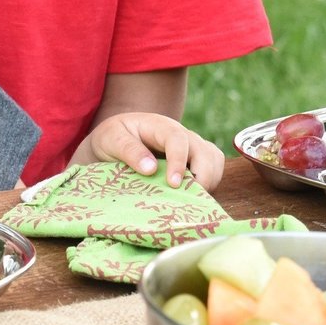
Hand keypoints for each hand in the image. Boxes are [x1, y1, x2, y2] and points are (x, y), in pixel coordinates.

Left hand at [73, 112, 224, 190]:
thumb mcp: (111, 139)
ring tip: (191, 198)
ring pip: (214, 160)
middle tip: (188, 198)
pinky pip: (214, 170)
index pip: (178, 139)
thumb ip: (129, 150)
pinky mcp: (194, 162)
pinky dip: (210, 183)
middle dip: (202, 175)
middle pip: (205, 151)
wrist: (114, 143)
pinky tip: (193, 196)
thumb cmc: (112, 138)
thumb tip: (151, 169)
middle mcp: (180, 135)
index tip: (173, 183)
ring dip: (209, 180)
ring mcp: (190, 148)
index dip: (179, 161)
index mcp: (160, 126)